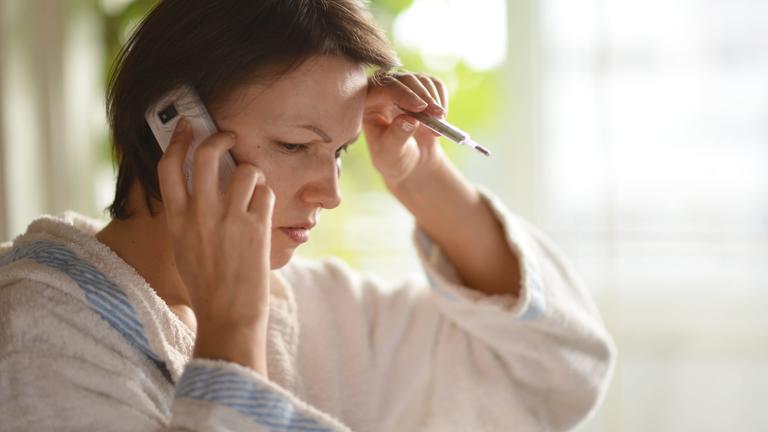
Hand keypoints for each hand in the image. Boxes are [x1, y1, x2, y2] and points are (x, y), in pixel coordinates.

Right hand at [157, 117, 273, 373]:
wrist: (228, 317)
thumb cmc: (208, 286)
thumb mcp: (184, 248)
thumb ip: (188, 216)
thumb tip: (202, 185)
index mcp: (176, 220)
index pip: (168, 167)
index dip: (177, 140)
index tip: (186, 126)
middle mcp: (199, 215)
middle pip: (206, 155)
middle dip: (220, 138)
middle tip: (229, 137)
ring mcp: (227, 220)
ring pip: (245, 171)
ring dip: (254, 174)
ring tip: (254, 190)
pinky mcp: (254, 228)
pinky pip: (266, 193)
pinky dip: (267, 197)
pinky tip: (263, 213)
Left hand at [363, 72, 449, 186]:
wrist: (411, 160)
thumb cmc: (394, 158)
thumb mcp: (392, 153)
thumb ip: (397, 136)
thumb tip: (410, 120)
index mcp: (367, 103)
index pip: (383, 88)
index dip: (402, 93)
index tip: (421, 108)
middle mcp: (383, 90)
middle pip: (404, 79)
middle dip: (423, 95)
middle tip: (437, 114)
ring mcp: (404, 87)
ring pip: (421, 80)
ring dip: (434, 99)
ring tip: (439, 122)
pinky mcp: (421, 88)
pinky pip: (434, 84)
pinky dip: (441, 98)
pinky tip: (441, 118)